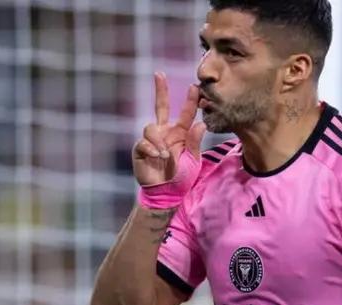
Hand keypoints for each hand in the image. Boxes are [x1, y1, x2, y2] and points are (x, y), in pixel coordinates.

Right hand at [133, 72, 207, 187]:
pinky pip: (143, 143)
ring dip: (159, 141)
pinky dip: (152, 149)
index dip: (190, 100)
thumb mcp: (193, 160)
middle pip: (161, 107)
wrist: (167, 193)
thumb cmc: (182, 177)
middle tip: (159, 74)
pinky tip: (159, 157)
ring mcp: (152, 140)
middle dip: (160, 90)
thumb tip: (201, 123)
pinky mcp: (140, 150)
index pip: (186, 113)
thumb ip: (195, 142)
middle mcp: (165, 132)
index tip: (194, 87)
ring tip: (166, 156)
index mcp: (180, 133)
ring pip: (150, 127)